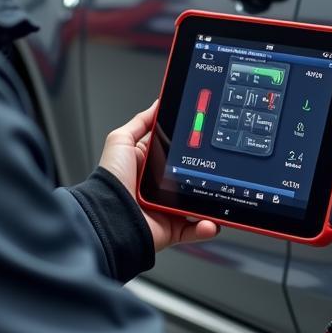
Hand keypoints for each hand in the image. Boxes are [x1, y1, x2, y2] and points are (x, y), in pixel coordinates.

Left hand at [99, 101, 218, 252]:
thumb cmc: (111, 180)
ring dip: (213, 203)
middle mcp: (161, 188)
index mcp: (151, 166)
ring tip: (222, 198)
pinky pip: (195, 228)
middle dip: (208, 174)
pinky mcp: (172, 227)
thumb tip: (157, 104)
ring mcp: (168, 208)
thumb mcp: (121, 141)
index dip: (191, 148)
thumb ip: (141, 122)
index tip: (206, 141)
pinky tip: (211, 221)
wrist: (109, 216)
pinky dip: (206, 227)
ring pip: (199, 204)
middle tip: (221, 169)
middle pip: (192, 177)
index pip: (176, 153)